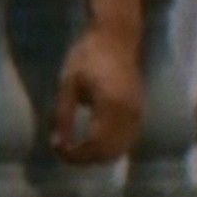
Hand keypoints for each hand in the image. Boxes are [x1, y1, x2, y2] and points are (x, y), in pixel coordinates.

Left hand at [51, 16, 143, 166]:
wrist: (115, 38)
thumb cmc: (87, 56)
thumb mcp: (67, 85)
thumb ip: (63, 116)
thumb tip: (58, 144)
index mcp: (111, 107)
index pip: (95, 145)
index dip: (75, 154)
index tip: (56, 148)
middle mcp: (130, 114)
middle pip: (109, 153)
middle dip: (85, 158)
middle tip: (63, 150)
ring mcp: (138, 113)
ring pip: (120, 150)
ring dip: (97, 155)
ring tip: (74, 146)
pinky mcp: (139, 111)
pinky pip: (127, 140)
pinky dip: (109, 147)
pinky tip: (90, 140)